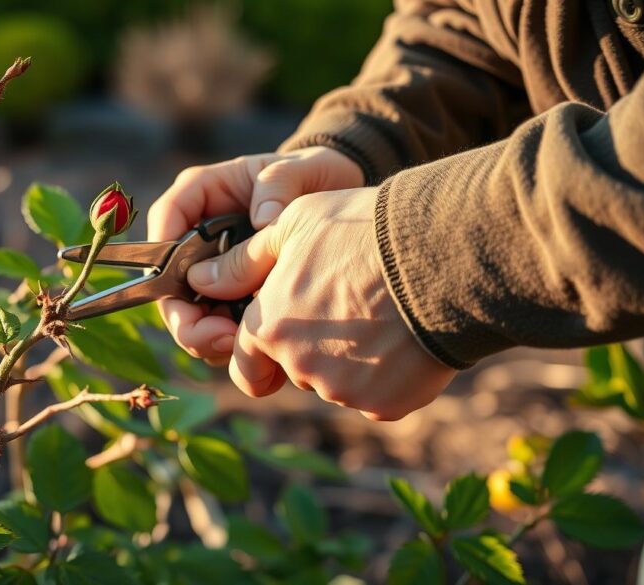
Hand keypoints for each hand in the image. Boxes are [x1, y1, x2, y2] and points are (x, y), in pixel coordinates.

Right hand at [148, 146, 363, 362]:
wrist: (339, 200)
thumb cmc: (312, 176)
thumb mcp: (300, 169)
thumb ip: (278, 185)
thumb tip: (260, 221)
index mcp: (204, 193)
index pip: (166, 218)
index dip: (163, 255)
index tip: (186, 285)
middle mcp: (198, 235)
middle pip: (169, 281)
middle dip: (186, 318)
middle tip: (219, 338)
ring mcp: (214, 270)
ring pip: (189, 312)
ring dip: (206, 337)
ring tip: (241, 346)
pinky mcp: (233, 296)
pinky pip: (217, 326)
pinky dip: (229, 344)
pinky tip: (255, 349)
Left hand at [185, 187, 455, 420]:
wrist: (442, 255)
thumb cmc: (361, 230)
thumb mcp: (292, 226)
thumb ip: (241, 263)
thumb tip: (201, 282)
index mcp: (269, 327)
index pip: (244, 365)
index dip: (257, 353)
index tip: (273, 340)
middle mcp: (300, 367)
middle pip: (294, 370)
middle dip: (308, 349)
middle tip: (342, 306)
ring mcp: (344, 390)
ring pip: (335, 383)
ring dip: (348, 359)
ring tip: (380, 312)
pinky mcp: (385, 404)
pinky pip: (375, 394)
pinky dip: (384, 373)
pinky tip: (403, 335)